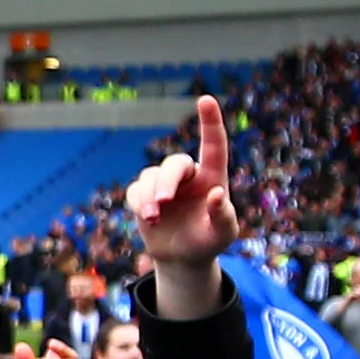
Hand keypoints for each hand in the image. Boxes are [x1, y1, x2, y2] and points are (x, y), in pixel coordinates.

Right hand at [124, 94, 238, 311]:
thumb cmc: (209, 241)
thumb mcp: (224, 234)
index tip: (206, 100)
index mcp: (213, 177)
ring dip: (150, 196)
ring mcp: (163, 184)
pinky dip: (139, 202)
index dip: (210, 122)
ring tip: (154, 217)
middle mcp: (188, 176)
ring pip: (151, 176)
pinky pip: (136, 191)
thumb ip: (224, 215)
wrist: (183, 258)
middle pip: (174, 164)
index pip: (213, 145)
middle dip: (167, 180)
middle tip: (163, 200)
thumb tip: (216, 194)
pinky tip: (148, 217)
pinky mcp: (143, 196)